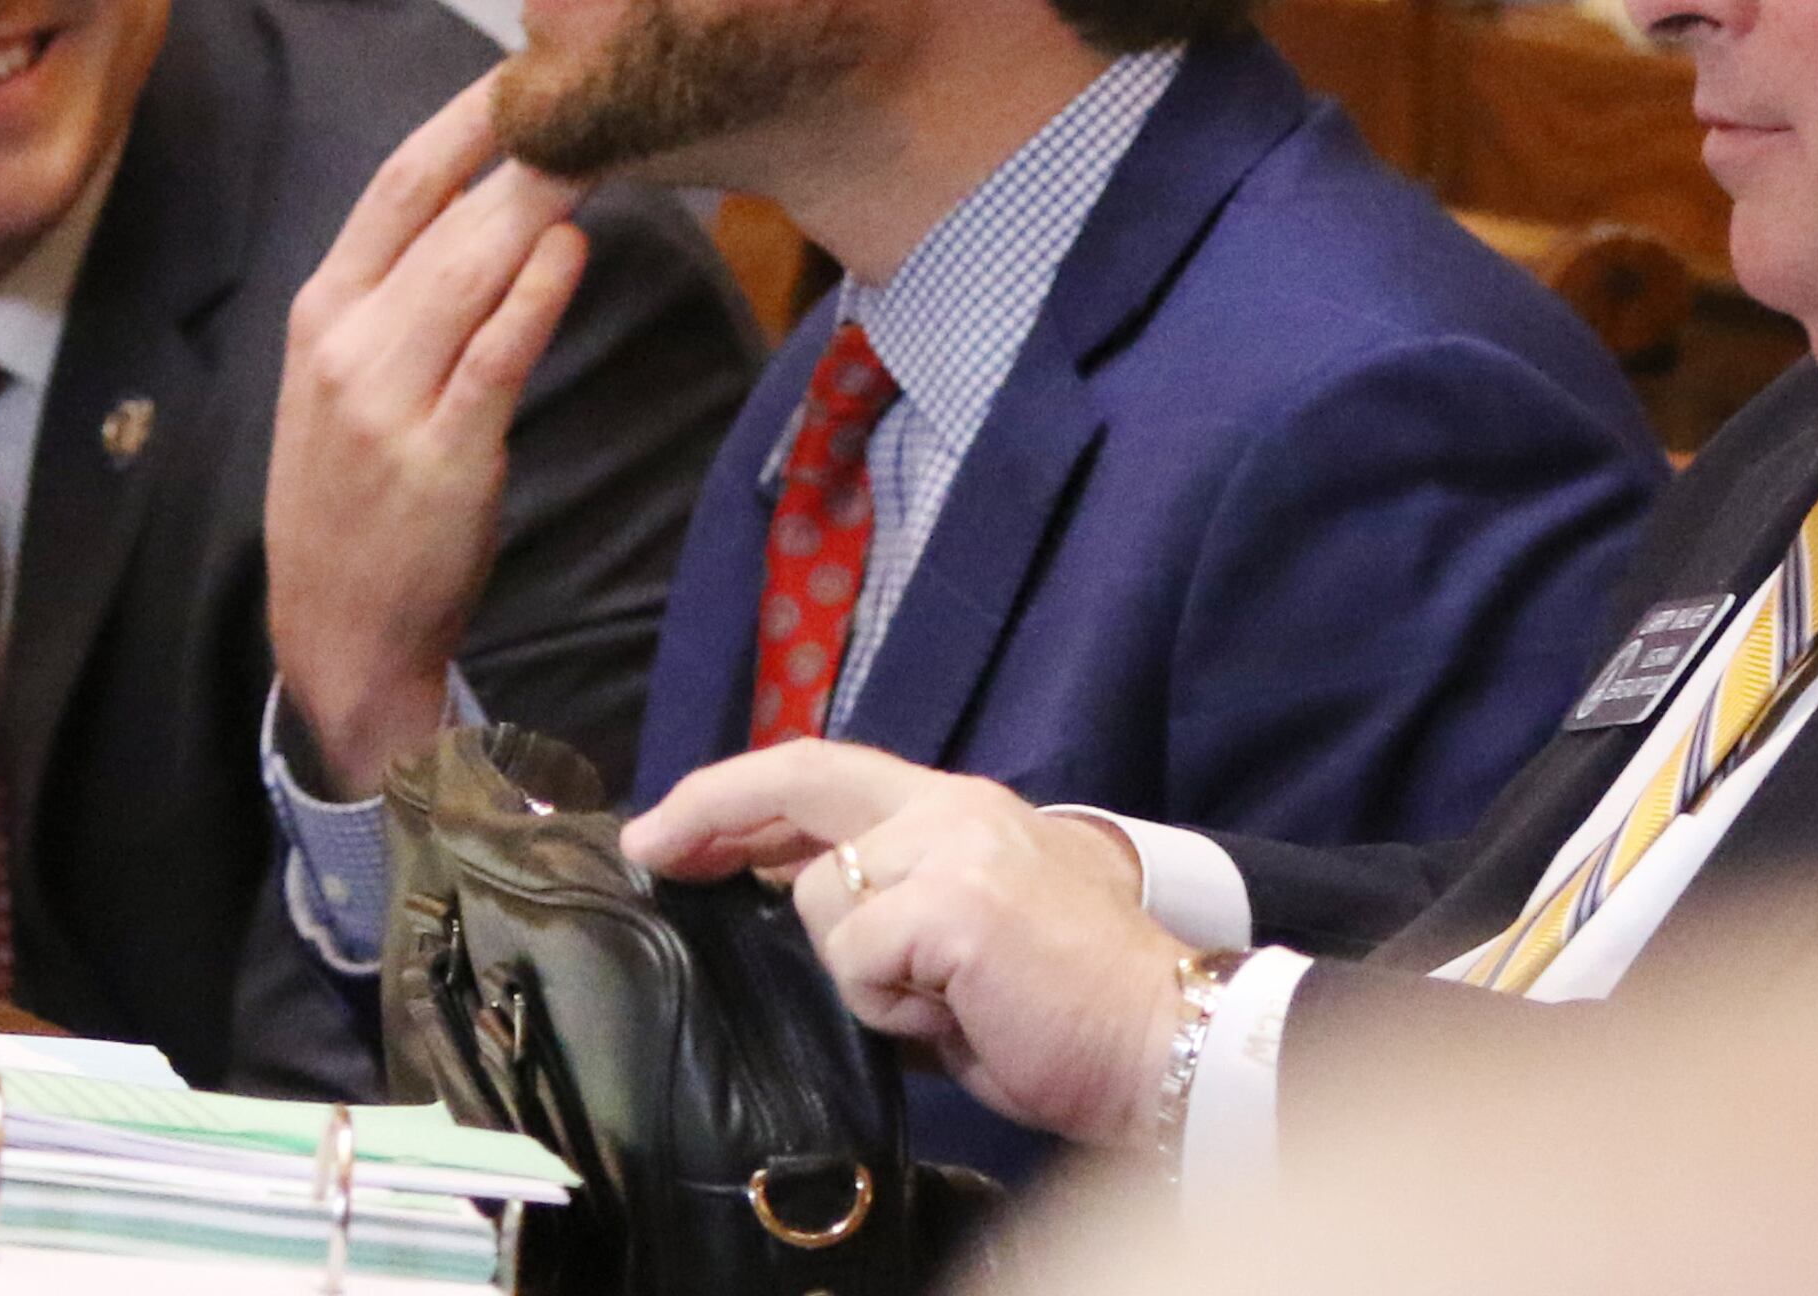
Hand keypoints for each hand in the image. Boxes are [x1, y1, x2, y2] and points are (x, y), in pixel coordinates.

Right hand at [268, 76, 590, 796]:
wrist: (336, 632)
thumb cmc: (360, 497)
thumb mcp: (351, 380)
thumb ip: (409, 297)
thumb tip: (500, 209)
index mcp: (322, 311)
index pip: (396, 185)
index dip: (464, 120)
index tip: (527, 68)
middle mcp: (345, 343)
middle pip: (443, 215)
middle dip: (524, 145)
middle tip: (598, 87)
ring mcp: (386, 401)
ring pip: (469, 271)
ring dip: (539, 199)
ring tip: (605, 142)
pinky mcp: (440, 457)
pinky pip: (492, 356)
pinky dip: (532, 295)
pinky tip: (570, 247)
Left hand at [625, 741, 1183, 1148]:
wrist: (1167, 1042)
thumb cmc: (1073, 1012)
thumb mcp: (973, 936)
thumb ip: (900, 901)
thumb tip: (799, 898)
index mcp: (962, 808)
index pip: (828, 774)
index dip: (741, 794)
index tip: (674, 829)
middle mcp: (955, 805)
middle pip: (802, 776)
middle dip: (710, 806)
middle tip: (650, 846)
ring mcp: (955, 845)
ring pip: (821, 900)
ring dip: (859, 975)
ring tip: (940, 1008)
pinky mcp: (954, 901)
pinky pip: (855, 957)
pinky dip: (887, 1007)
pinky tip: (955, 1018)